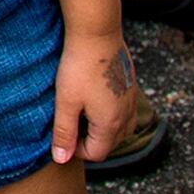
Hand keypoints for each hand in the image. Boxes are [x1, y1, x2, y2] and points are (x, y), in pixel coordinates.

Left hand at [52, 30, 136, 165]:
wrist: (98, 34)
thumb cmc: (79, 67)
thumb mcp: (66, 101)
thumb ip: (64, 132)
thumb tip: (61, 159)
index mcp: (111, 124)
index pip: (96, 154)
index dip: (76, 150)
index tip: (61, 135)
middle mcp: (126, 116)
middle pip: (110, 144)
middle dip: (90, 141)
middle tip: (68, 124)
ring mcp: (132, 102)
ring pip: (120, 129)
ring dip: (102, 129)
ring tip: (81, 113)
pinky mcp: (132, 88)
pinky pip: (125, 112)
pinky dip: (111, 115)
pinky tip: (94, 99)